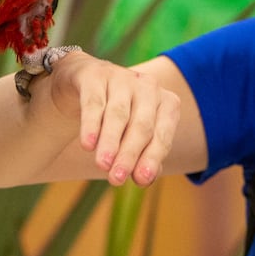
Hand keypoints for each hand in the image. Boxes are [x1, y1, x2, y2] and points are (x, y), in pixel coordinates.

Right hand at [45, 51, 180, 185]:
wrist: (88, 83)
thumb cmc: (121, 117)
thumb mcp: (134, 135)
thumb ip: (143, 157)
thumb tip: (144, 180)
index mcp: (166, 103)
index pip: (162, 135)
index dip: (152, 158)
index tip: (141, 180)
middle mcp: (148, 87)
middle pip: (142, 126)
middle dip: (130, 154)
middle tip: (116, 179)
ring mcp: (122, 78)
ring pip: (118, 114)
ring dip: (111, 142)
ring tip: (103, 165)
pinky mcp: (95, 75)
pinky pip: (94, 103)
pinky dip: (91, 125)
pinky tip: (87, 144)